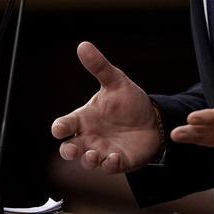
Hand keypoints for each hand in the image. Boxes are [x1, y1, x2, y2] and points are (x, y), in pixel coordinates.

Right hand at [51, 42, 160, 173]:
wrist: (154, 120)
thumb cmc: (129, 102)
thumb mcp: (116, 82)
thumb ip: (99, 67)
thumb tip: (83, 45)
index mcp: (84, 119)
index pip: (65, 125)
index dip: (60, 128)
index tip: (60, 129)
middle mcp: (90, 137)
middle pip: (69, 149)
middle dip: (68, 151)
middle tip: (72, 149)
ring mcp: (103, 151)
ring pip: (87, 162)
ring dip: (88, 161)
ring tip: (94, 155)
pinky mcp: (118, 162)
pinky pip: (109, 168)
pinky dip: (110, 165)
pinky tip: (116, 158)